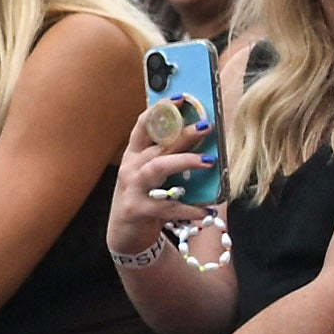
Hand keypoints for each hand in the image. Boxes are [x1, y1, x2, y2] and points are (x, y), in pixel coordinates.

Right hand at [101, 104, 221, 265]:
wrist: (125, 235)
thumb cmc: (144, 199)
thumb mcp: (150, 176)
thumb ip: (167, 158)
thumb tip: (200, 137)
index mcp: (134, 156)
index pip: (143, 126)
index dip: (160, 110)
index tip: (180, 98)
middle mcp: (131, 168)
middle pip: (158, 145)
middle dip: (182, 133)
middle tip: (206, 126)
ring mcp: (133, 188)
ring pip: (158, 169)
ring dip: (183, 162)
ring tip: (208, 161)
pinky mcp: (138, 210)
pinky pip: (168, 207)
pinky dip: (190, 208)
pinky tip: (207, 210)